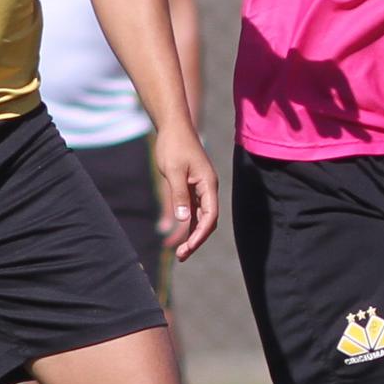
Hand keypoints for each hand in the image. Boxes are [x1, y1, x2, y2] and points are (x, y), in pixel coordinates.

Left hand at [153, 127, 219, 260]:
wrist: (173, 128)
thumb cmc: (173, 146)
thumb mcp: (173, 171)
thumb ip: (179, 195)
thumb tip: (183, 220)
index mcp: (208, 184)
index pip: (210, 216)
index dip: (200, 234)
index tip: (188, 248)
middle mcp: (208, 188)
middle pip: (208, 220)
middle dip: (197, 239)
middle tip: (181, 256)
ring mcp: (201, 188)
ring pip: (202, 217)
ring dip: (193, 235)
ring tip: (181, 252)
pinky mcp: (193, 187)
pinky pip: (194, 210)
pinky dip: (189, 224)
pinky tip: (181, 235)